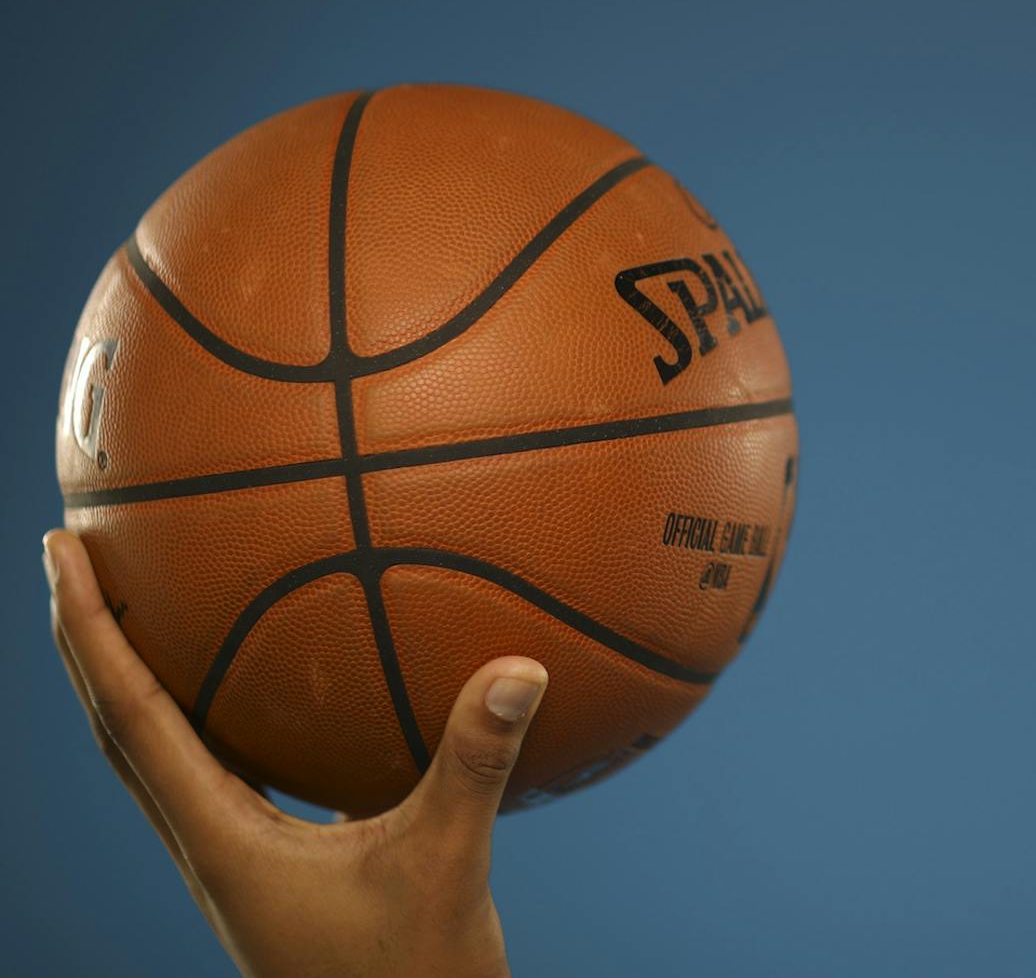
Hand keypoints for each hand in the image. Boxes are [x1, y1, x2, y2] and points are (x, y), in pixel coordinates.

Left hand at [43, 527, 547, 977]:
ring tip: (136, 604)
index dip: (91, 631)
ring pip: (153, 753)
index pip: (132, 716)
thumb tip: (520, 666)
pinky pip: (219, 771)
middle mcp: (205, 845)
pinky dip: (211, 714)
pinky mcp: (268, 868)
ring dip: (129, 677)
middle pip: (115, 726)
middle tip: (73, 552)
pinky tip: (264, 685)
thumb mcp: (448, 864)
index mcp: (218, 839)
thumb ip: (473, 763)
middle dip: (85, 638)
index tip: (64, 553)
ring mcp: (232, 860)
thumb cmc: (413, 977)